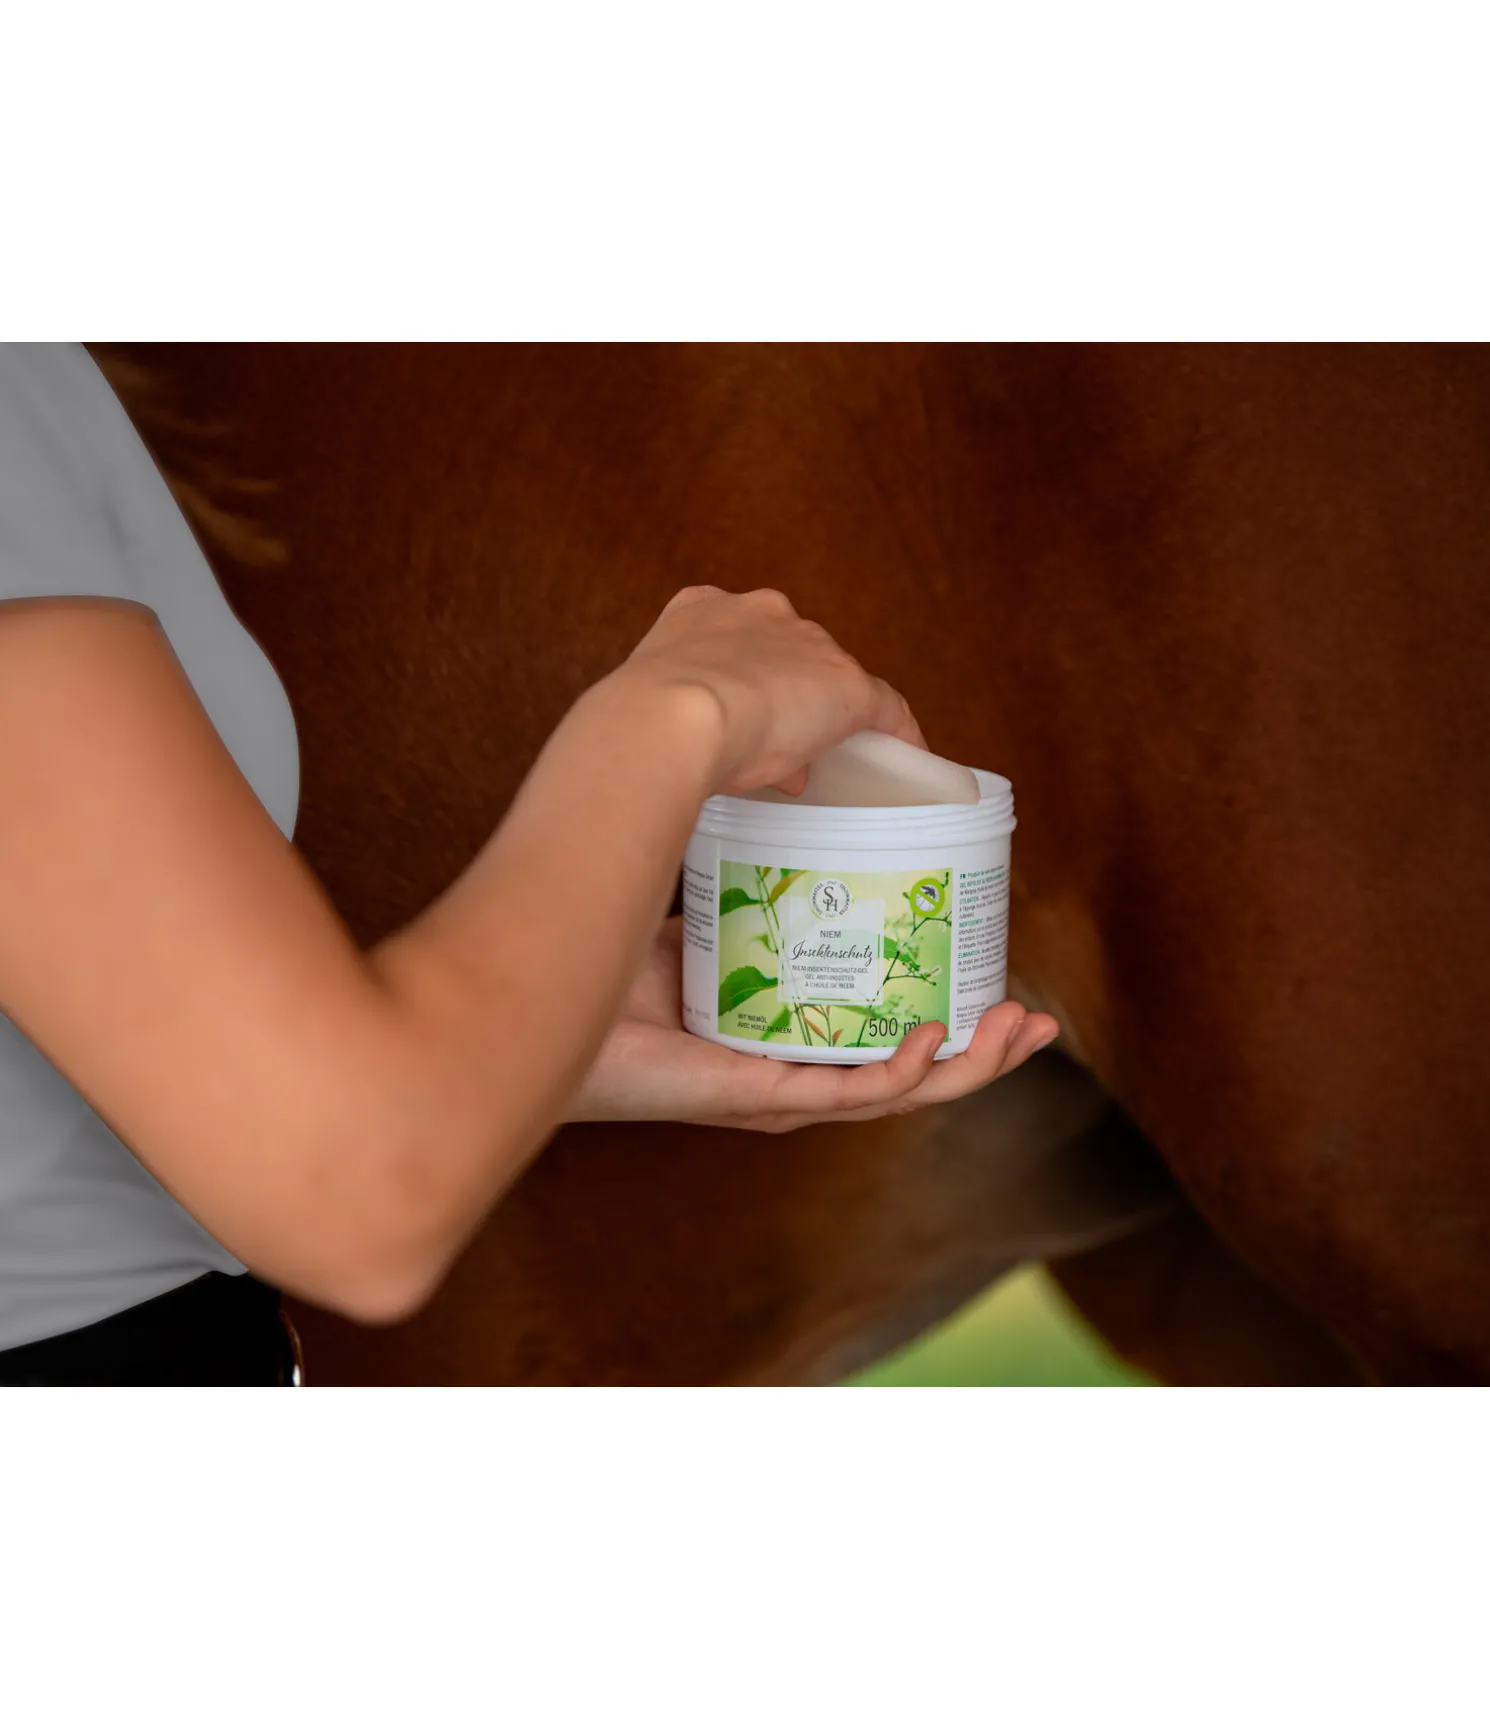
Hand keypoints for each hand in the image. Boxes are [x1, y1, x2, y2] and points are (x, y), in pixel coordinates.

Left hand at [566, 918, 1060, 1133]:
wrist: (545, 1009)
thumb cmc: (613, 975)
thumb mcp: (709, 919)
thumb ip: (753, 880)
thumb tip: (785, 797)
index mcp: (795, 1043)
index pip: (891, 1041)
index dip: (954, 1023)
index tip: (1003, 986)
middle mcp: (798, 1077)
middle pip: (913, 1076)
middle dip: (984, 1053)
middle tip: (1034, 1018)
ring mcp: (783, 1095)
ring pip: (898, 1094)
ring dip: (967, 1066)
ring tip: (1016, 1028)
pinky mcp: (757, 1097)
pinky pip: (846, 1096)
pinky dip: (898, 1073)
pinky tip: (933, 1042)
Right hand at [616, 586, 924, 796]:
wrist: (672, 717)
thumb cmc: (650, 724)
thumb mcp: (670, 718)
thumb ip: (715, 732)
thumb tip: (771, 769)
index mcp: (703, 611)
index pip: (737, 636)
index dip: (742, 675)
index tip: (742, 707)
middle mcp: (760, 613)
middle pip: (792, 651)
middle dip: (787, 692)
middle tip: (780, 736)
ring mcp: (808, 646)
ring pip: (831, 675)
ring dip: (830, 710)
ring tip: (836, 748)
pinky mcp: (847, 684)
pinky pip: (883, 706)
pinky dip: (897, 730)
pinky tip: (909, 753)